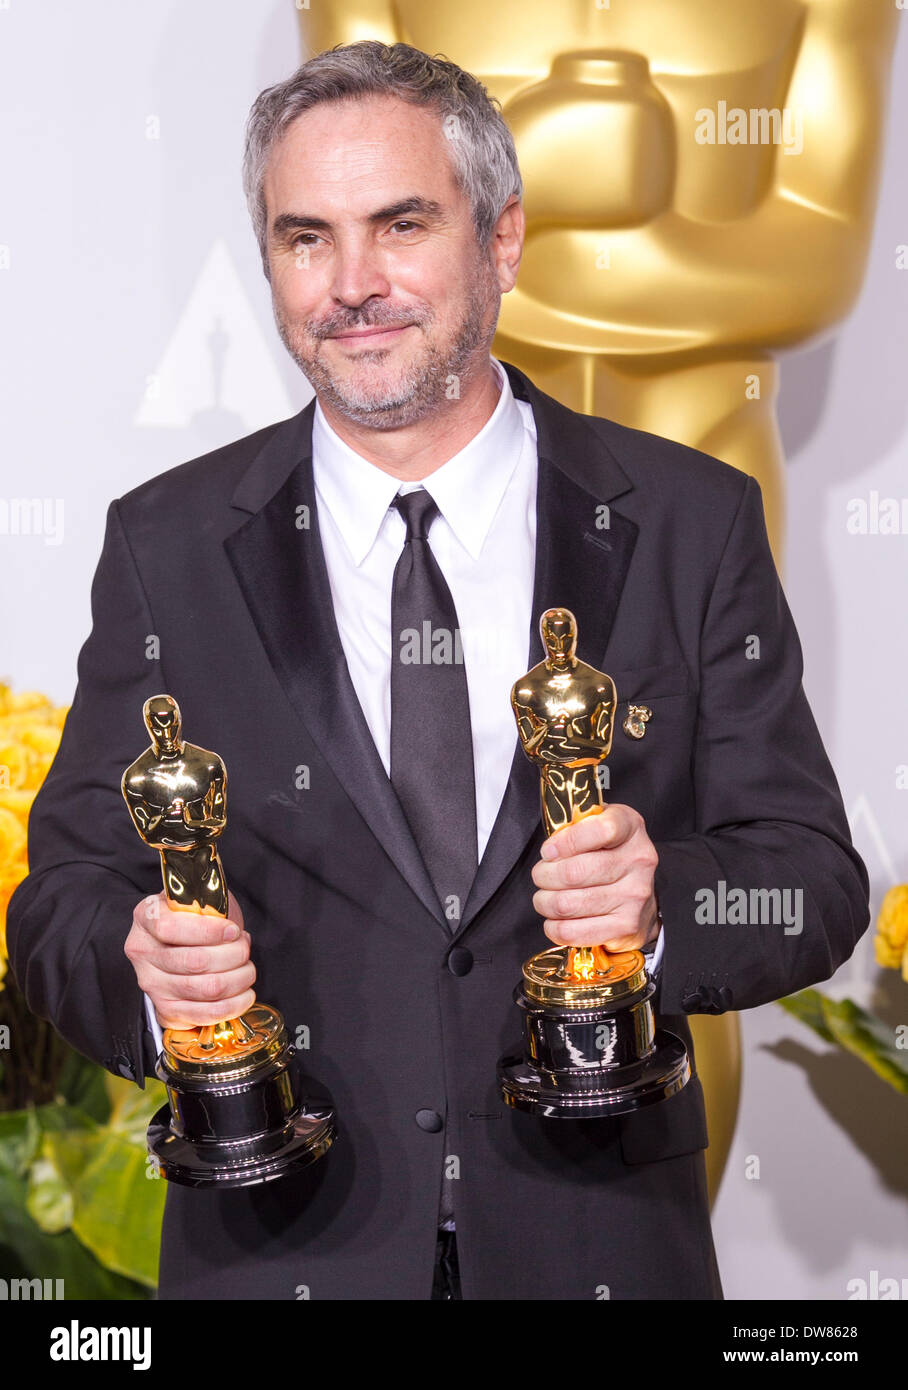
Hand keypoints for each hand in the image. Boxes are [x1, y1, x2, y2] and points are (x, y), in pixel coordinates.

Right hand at [124, 889, 254, 1028]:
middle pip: (195, 962)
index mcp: (146, 917)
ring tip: (247, 969)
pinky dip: (232, 1005)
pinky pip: (203, 1014)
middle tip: (245, 947)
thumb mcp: (202, 897)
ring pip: (204, 989)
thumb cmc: (197, 916)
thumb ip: (211, 907)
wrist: (183, 939)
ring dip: (238, 979)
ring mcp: (152, 983)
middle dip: (233, 955)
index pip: (171, 929)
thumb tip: (229, 928)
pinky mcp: (165, 1008)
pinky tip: (243, 993)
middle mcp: (143, 952)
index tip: (233, 930)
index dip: (209, 931)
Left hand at [530, 805, 660, 953]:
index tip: (549, 851)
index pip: (601, 831)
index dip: (566, 842)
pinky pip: (573, 931)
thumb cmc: (610, 858)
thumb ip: (574, 827)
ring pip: (567, 903)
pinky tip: (557, 919)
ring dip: (545, 902)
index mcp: (630, 828)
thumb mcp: (596, 827)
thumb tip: (550, 850)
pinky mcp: (626, 926)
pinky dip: (554, 927)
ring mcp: (634, 896)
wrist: (642, 900)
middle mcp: (639, 861)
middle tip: (541, 876)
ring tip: (546, 898)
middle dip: (544, 876)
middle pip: (574, 872)